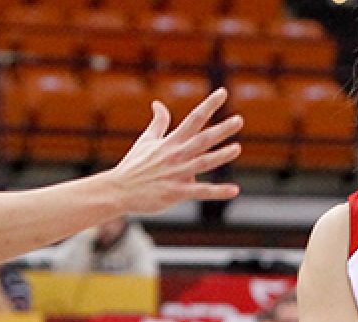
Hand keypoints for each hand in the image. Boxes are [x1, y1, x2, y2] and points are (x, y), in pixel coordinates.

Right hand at [107, 90, 243, 214]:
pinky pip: (200, 192)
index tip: (223, 93)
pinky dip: (217, 192)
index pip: (193, 119)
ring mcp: (177, 174)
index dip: (209, 105)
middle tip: (238, 120)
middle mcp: (176, 155)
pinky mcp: (176, 192)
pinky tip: (234, 190)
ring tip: (237, 148)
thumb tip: (158, 103)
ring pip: (203, 163)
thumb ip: (158, 122)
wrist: (119, 190)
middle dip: (221, 130)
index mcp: (170, 142)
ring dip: (221, 156)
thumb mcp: (145, 140)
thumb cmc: (133, 166)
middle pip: (202, 139)